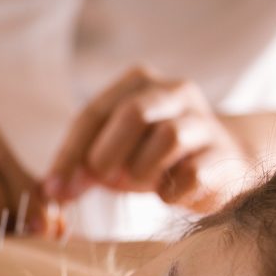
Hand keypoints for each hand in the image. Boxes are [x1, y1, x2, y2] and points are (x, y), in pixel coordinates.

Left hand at [43, 67, 253, 212]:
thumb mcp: (111, 153)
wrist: (219, 164)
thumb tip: (52, 192)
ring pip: (168, 137)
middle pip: (133, 113)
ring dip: (143, 170)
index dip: (69, 155)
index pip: (93, 113)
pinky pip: (192, 174)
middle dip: (107, 154)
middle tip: (104, 179)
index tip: (54, 190)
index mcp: (138, 83)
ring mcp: (204, 121)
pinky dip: (172, 191)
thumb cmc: (151, 156)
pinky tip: (169, 192)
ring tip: (143, 180)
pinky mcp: (223, 155)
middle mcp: (175, 91)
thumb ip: (80, 167)